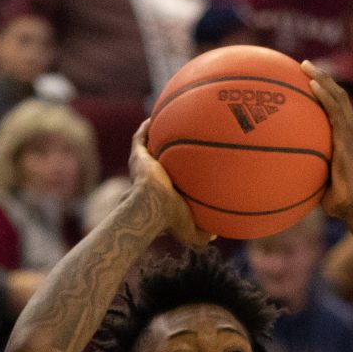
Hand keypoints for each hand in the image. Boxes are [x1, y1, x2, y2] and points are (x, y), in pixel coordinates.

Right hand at [126, 124, 212, 246]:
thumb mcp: (190, 232)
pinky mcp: (137, 157)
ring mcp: (142, 166)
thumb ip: (204, 233)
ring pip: (147, 147)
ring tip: (166, 122)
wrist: (151, 207)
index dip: (177, 173)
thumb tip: (216, 234)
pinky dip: (146, 128)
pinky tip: (156, 117)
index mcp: (162, 193)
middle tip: (180, 141)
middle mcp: (150, 178)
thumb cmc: (170, 220)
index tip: (189, 165)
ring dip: (154, 136)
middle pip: (158, 161)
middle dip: (165, 152)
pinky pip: (140, 138)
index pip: (169, 180)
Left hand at [298, 62, 352, 218]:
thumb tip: (279, 168)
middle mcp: (351, 130)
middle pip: (338, 95)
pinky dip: (324, 95)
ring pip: (338, 97)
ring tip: (306, 66)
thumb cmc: (336, 198)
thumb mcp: (318, 178)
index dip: (324, 90)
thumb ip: (306, 167)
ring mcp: (351, 132)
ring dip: (322, 79)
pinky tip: (311, 85)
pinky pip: (334, 111)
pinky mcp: (348, 138)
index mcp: (346, 136)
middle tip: (303, 64)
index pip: (336, 107)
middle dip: (321, 77)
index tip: (306, 78)